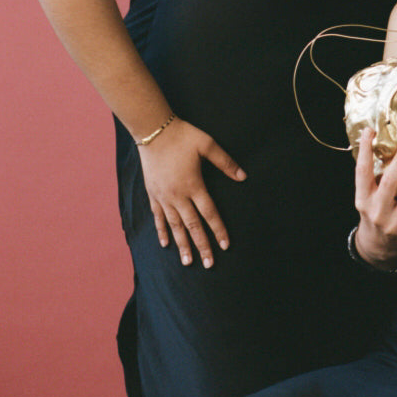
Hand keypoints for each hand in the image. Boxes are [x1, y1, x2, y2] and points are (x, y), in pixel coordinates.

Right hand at [138, 118, 246, 267]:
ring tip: (188, 262)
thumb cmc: (183, 136)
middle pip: (192, 226)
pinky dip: (162, 231)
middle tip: (208, 264)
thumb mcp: (208, 145)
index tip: (225, 246)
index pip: (209, 214)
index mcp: (194, 185)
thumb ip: (225, 162)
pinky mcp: (153, 194)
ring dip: (182, 245)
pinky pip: (158, 217)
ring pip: (175, 226)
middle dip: (201, 246)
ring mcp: (163, 197)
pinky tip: (166, 244)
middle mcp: (178, 196)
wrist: (154, 131)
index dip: (218, 230)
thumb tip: (243, 176)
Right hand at [353, 129, 396, 268]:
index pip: (362, 172)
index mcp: (364, 198)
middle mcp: (377, 211)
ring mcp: (395, 224)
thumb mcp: (367, 197)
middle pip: (389, 183)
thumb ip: (374, 177)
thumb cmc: (374, 214)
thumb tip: (387, 144)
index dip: (365, 150)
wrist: (376, 249)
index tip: (371, 131)